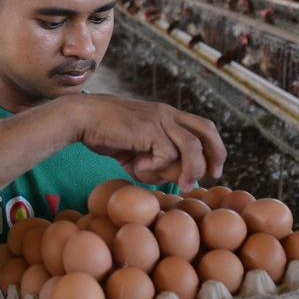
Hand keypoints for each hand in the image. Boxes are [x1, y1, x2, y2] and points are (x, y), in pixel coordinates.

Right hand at [65, 94, 225, 190]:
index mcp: (168, 116)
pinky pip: (166, 154)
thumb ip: (157, 163)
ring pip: (193, 146)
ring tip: (181, 184)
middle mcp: (168, 114)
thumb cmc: (106, 135)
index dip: (213, 149)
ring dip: (191, 170)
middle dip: (216, 155)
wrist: (82, 118)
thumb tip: (178, 179)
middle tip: (213, 176)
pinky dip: (155, 167)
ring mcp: (159, 119)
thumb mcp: (137, 152)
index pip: (203, 128)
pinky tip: (136, 166)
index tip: (211, 171)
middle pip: (207, 130)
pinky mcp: (148, 128)